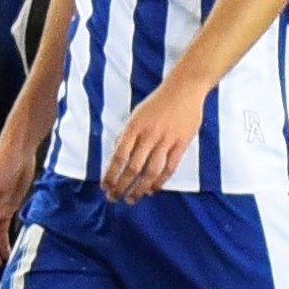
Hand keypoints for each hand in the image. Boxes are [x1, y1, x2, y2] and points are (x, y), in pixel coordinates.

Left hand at [99, 82, 204, 199]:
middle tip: (114, 198)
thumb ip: (127, 135)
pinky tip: (152, 189)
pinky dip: (160, 181)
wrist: (184, 89)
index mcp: (133, 128)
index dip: (111, 174)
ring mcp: (166, 140)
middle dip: (121, 186)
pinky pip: (170, 167)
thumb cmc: (157, 103)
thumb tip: (117, 154)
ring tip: (132, 198)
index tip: (105, 187)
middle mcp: (148, 136)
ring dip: (140, 188)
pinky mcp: (182, 144)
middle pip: (133, 167)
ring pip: (151, 171)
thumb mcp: (136, 115)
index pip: (118, 157)